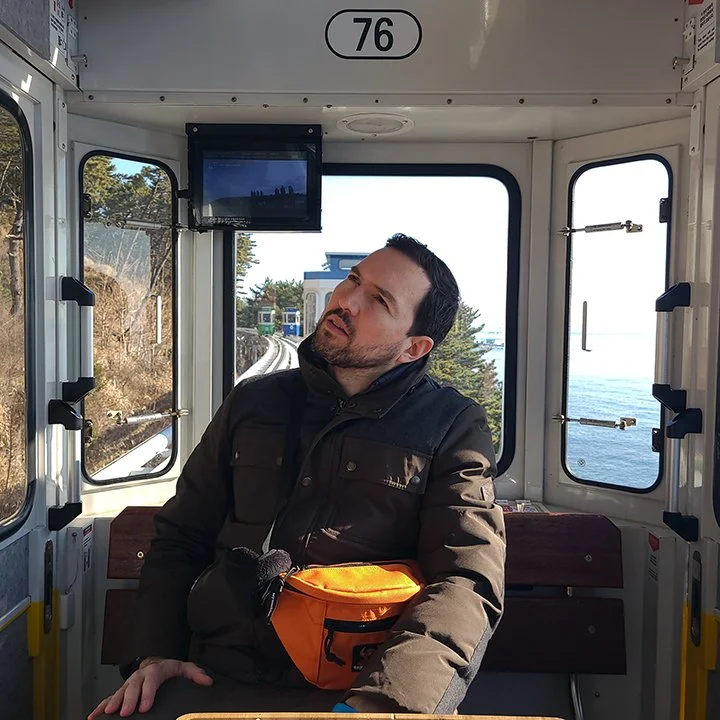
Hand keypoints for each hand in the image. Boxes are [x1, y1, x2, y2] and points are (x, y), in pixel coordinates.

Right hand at [87, 658, 212, 717]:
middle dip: (128, 700)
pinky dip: (101, 707)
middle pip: (133, 687)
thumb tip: (207, 681)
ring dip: (113, 702)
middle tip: (125, 713)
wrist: (156, 662)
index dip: (148, 693)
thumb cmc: (171, 669)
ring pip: (119, 691)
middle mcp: (140, 676)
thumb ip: (196, 674)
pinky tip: (93, 717)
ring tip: (109, 713)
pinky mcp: (121, 691)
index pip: (152, 681)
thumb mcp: (184, 668)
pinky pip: (109, 698)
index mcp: (156, 670)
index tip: (145, 707)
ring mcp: (129, 683)